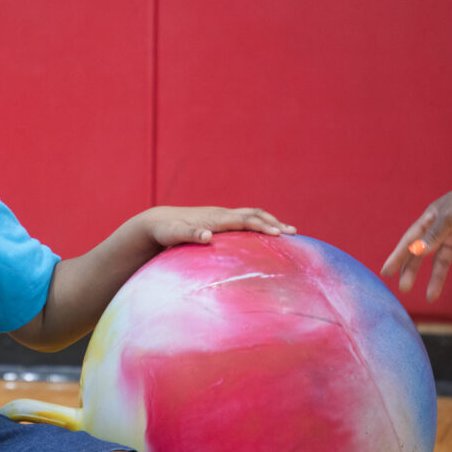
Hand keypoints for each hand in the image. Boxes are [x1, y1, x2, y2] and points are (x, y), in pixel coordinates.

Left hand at [141, 206, 295, 247]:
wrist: (157, 222)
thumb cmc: (166, 231)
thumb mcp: (174, 235)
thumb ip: (190, 235)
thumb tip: (208, 236)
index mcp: (215, 218)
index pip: (245, 220)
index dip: (263, 226)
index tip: (280, 234)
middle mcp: (221, 214)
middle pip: (253, 214)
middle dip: (274, 222)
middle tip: (293, 233)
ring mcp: (221, 217)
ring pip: (251, 215)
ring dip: (269, 222)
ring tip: (287, 232)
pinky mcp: (219, 222)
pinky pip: (244, 221)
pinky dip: (259, 225)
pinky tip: (265, 237)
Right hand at [381, 180, 451, 300]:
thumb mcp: (450, 216)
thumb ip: (435, 234)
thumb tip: (418, 252)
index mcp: (430, 221)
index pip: (409, 242)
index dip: (397, 257)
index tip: (386, 272)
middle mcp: (441, 232)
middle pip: (422, 255)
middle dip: (412, 272)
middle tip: (404, 288)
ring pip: (442, 263)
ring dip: (436, 279)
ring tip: (431, 297)